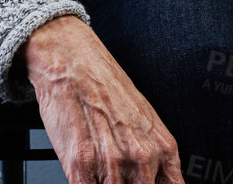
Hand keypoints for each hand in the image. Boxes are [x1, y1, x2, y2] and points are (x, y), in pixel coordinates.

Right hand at [20, 15, 185, 183]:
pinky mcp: (81, 163)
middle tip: (116, 175)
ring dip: (104, 183)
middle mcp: (141, 157)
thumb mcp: (144, 118)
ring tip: (98, 169)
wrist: (70, 59)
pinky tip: (84, 174)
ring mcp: (112, 162)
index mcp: (162, 147)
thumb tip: (154, 180)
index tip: (143, 183)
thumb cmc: (103, 84)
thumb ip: (155, 156)